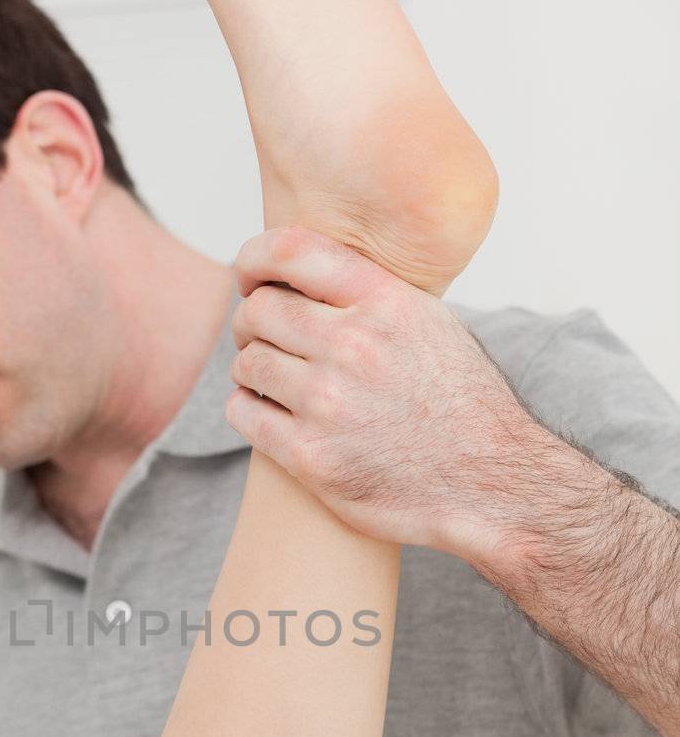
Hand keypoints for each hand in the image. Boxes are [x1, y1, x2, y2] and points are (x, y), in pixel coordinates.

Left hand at [226, 226, 543, 561]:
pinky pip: (244, 413)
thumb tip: (309, 274)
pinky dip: (247, 408)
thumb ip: (375, 296)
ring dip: (251, 369)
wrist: (491, 485)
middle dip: (251, 322)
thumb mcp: (433, 326)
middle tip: (259, 337)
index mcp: (387, 303)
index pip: (290, 251)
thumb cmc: (461, 405)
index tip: (249, 276)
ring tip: (270, 379)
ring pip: (248, 363)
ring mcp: (329, 404)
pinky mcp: (311, 457)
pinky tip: (267, 411)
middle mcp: (355, 347)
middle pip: (259, 310)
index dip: (254, 259)